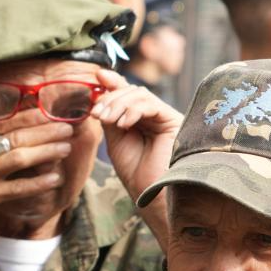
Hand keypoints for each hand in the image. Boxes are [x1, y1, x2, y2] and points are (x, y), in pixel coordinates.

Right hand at [0, 89, 74, 249]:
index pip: (1, 121)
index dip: (27, 115)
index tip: (48, 110)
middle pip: (16, 137)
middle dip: (45, 131)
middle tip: (67, 127)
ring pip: (19, 159)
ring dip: (46, 152)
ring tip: (65, 147)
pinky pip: (16, 189)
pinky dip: (37, 183)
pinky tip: (54, 178)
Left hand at [92, 70, 181, 201]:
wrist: (154, 195)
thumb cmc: (136, 173)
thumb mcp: (116, 141)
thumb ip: (111, 117)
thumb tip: (100, 93)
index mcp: (141, 120)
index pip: (127, 94)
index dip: (113, 83)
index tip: (97, 76)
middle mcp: (155, 116)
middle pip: (132, 92)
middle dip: (111, 98)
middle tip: (97, 113)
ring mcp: (165, 118)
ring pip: (140, 95)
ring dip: (118, 104)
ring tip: (107, 120)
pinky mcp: (173, 121)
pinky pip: (151, 104)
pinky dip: (134, 109)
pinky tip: (124, 124)